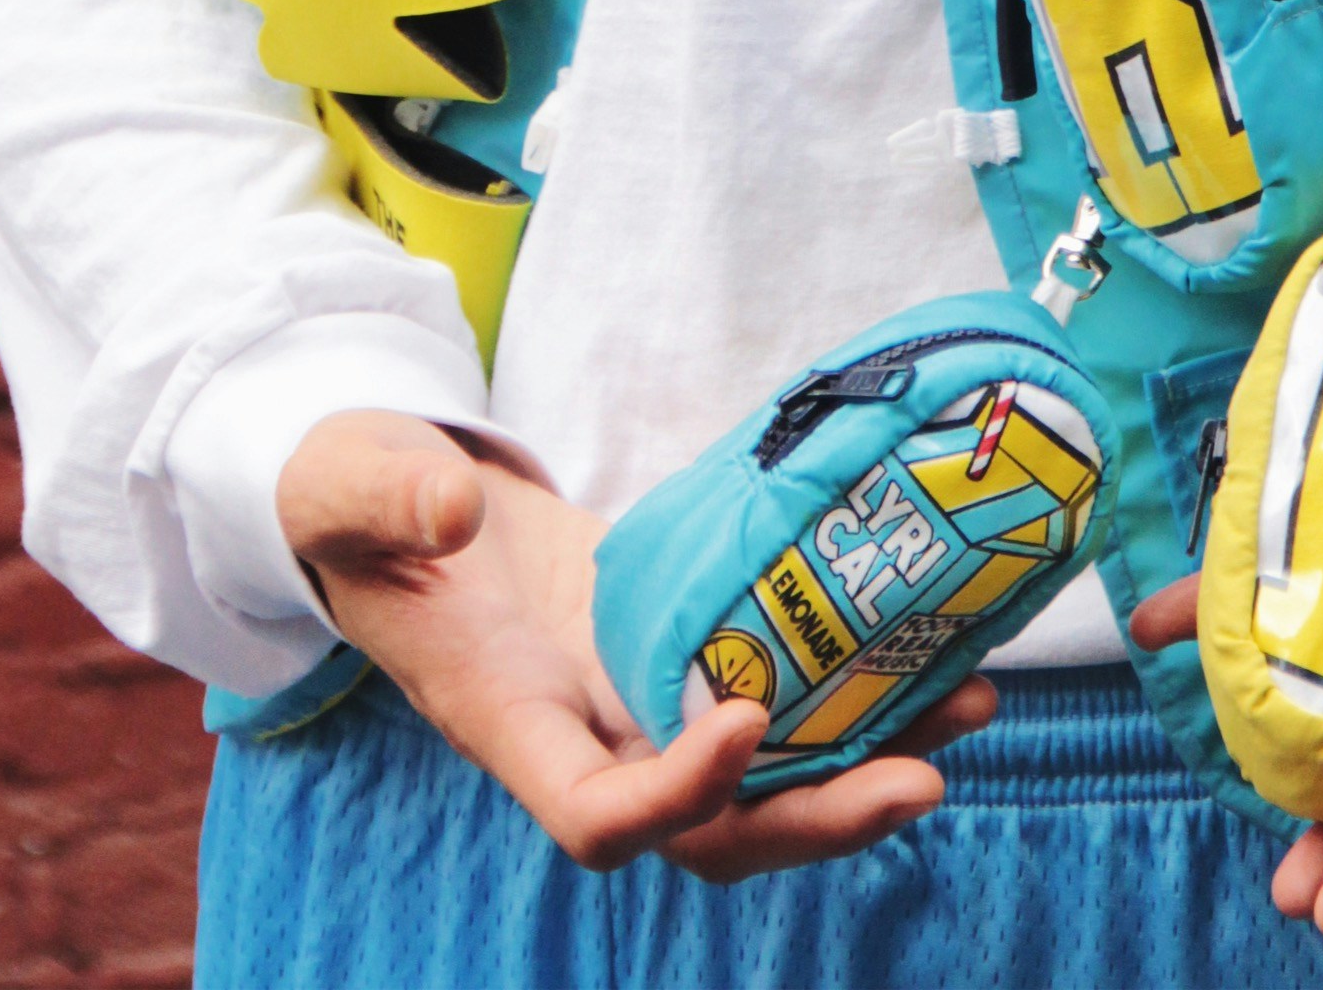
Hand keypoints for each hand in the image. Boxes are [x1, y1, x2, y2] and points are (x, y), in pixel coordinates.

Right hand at [278, 409, 993, 880]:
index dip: (673, 796)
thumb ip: (389, 496)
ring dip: (864, 760)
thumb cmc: (362, 500)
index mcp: (505, 720)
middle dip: (816, 820)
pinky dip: (850, 687)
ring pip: (762, 782)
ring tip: (970, 703)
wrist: (398, 500)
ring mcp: (636, 700)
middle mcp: (583, 736)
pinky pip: (773, 696)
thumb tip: (453, 513)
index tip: (740, 719)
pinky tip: (929, 644)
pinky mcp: (675, 646)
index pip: (594, 818)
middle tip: (923, 781)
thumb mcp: (353, 484)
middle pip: (710, 837)